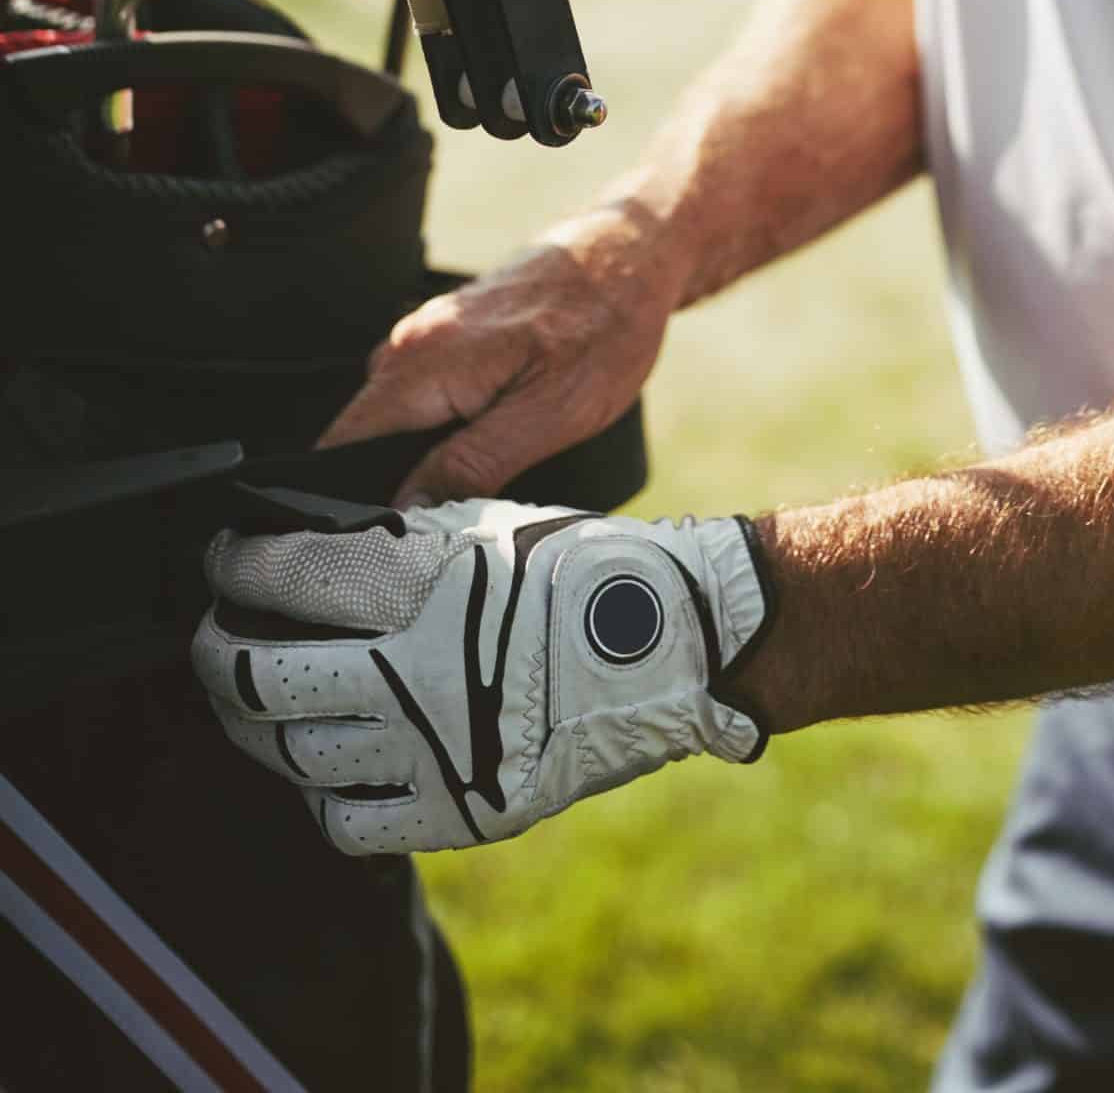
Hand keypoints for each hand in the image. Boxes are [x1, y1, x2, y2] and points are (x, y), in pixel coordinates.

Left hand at [193, 489, 773, 854]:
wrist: (671, 644)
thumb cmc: (581, 566)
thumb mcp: (486, 522)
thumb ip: (394, 541)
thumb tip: (306, 550)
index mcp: (421, 583)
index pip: (285, 573)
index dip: (235, 563)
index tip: (224, 558)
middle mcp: (413, 669)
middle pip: (257, 676)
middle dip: (214, 650)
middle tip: (212, 634)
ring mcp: (431, 749)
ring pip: (290, 752)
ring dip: (256, 721)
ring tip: (255, 697)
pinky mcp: (456, 810)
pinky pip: (346, 821)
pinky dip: (323, 791)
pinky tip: (331, 759)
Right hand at [319, 198, 679, 503]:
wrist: (633, 252)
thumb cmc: (606, 325)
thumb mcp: (549, 415)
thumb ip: (471, 465)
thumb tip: (406, 510)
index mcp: (421, 363)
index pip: (340, 448)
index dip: (348, 502)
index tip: (375, 544)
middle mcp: (409, 343)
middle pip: (362, 441)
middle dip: (388, 489)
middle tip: (441, 527)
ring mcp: (427, 336)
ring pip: (393, 423)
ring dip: (419, 462)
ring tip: (472, 487)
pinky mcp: (449, 338)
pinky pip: (421, 399)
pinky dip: (440, 431)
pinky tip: (484, 444)